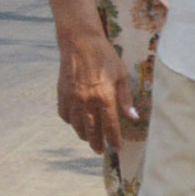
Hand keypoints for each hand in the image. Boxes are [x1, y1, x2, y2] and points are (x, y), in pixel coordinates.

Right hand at [57, 34, 133, 155]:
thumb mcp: (122, 76)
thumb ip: (126, 99)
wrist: (80, 44)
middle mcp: (86, 101)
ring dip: (83, 135)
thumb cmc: (105, 58)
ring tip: (89, 139)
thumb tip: (133, 117)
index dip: (114, 139)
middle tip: (100, 151)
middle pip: (91, 130)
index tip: (117, 148)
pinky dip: (71, 122)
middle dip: (96, 143)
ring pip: (76, 125)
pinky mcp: (61, 94)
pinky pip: (65, 115)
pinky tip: (77, 123)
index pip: (110, 125)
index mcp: (104, 97)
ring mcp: (72, 98)